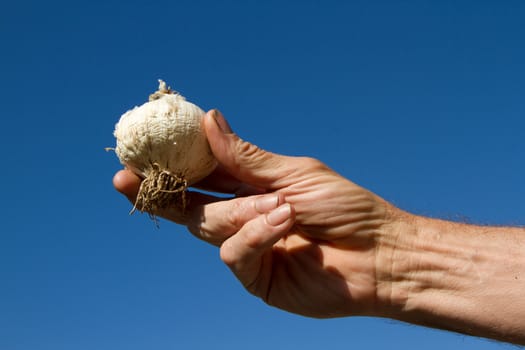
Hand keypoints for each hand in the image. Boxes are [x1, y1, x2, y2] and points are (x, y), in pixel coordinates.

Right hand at [113, 110, 401, 317]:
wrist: (380, 254)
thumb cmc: (345, 207)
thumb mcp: (294, 173)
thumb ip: (246, 157)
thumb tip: (208, 119)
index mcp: (252, 189)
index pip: (203, 176)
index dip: (172, 167)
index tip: (141, 153)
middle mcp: (245, 218)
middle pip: (191, 206)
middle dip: (160, 193)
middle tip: (125, 179)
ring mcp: (249, 249)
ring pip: (212, 227)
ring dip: (243, 213)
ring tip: (281, 207)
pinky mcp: (256, 278)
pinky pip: (234, 254)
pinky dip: (256, 234)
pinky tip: (283, 223)